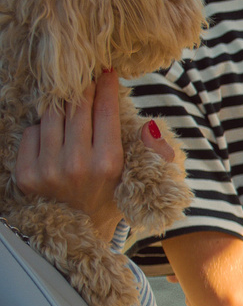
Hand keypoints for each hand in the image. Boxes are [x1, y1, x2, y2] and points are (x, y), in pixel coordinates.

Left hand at [13, 70, 137, 239]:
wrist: (79, 234)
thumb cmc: (111, 199)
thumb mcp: (141, 179)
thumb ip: (154, 152)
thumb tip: (149, 126)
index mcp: (108, 164)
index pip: (104, 112)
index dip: (106, 87)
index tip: (107, 71)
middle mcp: (76, 165)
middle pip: (76, 108)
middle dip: (83, 87)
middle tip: (86, 75)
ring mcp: (47, 170)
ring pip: (50, 117)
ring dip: (60, 106)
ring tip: (69, 102)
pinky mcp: (26, 174)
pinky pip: (30, 134)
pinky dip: (41, 130)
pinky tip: (53, 135)